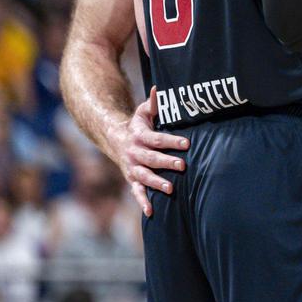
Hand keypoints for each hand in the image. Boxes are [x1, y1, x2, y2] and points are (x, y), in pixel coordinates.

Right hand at [106, 86, 188, 216]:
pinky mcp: (131, 179)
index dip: (172, 141)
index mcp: (139, 136)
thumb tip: (159, 89)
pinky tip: (150, 212)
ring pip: (144, 177)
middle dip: (167, 163)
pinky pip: (136, 192)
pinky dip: (142, 202)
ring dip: (156, 183)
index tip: (187, 144)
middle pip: (151, 159)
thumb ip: (153, 104)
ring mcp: (132, 168)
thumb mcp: (142, 112)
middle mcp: (134, 153)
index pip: (157, 139)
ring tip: (171, 189)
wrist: (115, 140)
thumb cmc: (137, 125)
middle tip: (183, 166)